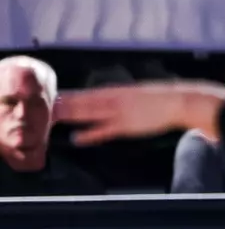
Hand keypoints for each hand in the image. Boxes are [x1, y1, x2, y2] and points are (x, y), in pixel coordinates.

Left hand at [56, 82, 224, 145]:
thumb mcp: (137, 93)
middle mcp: (113, 99)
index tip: (50, 97)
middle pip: (81, 102)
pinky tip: (77, 137)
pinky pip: (104, 130)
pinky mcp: (127, 126)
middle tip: (41, 107)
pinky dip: (90, 134)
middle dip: (62, 105)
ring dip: (70, 115)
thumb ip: (120, 97)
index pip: (86, 93)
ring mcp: (119, 112)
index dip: (68, 96)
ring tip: (52, 118)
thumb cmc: (161, 99)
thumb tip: (107, 99)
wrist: (179, 101)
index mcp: (115, 91)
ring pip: (88, 113)